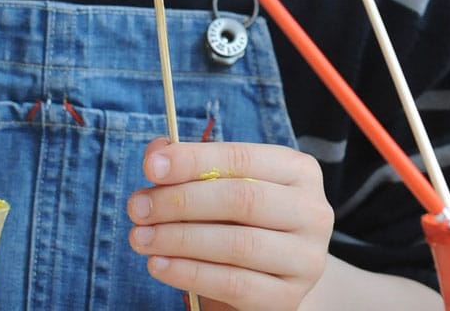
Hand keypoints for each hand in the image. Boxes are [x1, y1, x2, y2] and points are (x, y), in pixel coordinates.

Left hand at [128, 139, 333, 310]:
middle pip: (241, 199)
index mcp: (298, 171)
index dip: (194, 161)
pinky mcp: (288, 297)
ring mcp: (306, 258)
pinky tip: (158, 265)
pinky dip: (189, 273)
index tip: (150, 169)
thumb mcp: (220, 190)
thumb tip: (156, 153)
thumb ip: (190, 167)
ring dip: (178, 239)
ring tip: (141, 238)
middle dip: (180, 202)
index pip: (242, 157)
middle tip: (138, 208)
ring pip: (237, 244)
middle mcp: (312, 211)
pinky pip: (233, 283)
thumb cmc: (240, 224)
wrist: (268, 278)